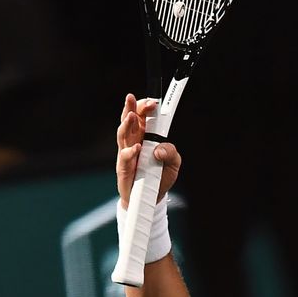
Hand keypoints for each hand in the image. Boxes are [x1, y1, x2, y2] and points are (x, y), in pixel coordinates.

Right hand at [116, 93, 181, 208]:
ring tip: (132, 116)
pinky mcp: (124, 168)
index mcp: (145, 136)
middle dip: (131, 108)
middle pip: (129, 121)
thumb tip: (159, 149)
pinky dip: (130, 152)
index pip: (143, 117)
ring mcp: (127, 154)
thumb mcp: (173, 163)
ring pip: (123, 135)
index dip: (145, 107)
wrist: (151, 198)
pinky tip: (136, 148)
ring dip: (127, 125)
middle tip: (132, 98)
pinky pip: (125, 158)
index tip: (153, 101)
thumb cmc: (160, 176)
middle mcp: (134, 142)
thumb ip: (171, 152)